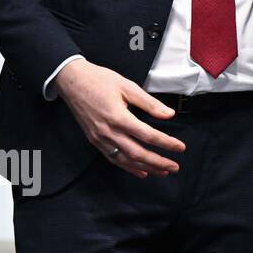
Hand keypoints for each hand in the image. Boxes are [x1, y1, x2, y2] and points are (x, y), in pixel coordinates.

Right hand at [54, 58, 182, 177]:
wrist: (72, 81)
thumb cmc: (100, 81)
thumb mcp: (128, 87)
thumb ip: (150, 103)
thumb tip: (169, 115)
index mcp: (119, 117)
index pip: (148, 135)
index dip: (166, 143)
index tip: (180, 148)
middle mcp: (108, 132)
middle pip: (137, 153)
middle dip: (157, 162)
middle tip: (174, 167)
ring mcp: (99, 138)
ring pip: (125, 160)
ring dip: (145, 167)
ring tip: (162, 172)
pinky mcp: (94, 140)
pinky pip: (112, 158)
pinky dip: (128, 167)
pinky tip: (141, 171)